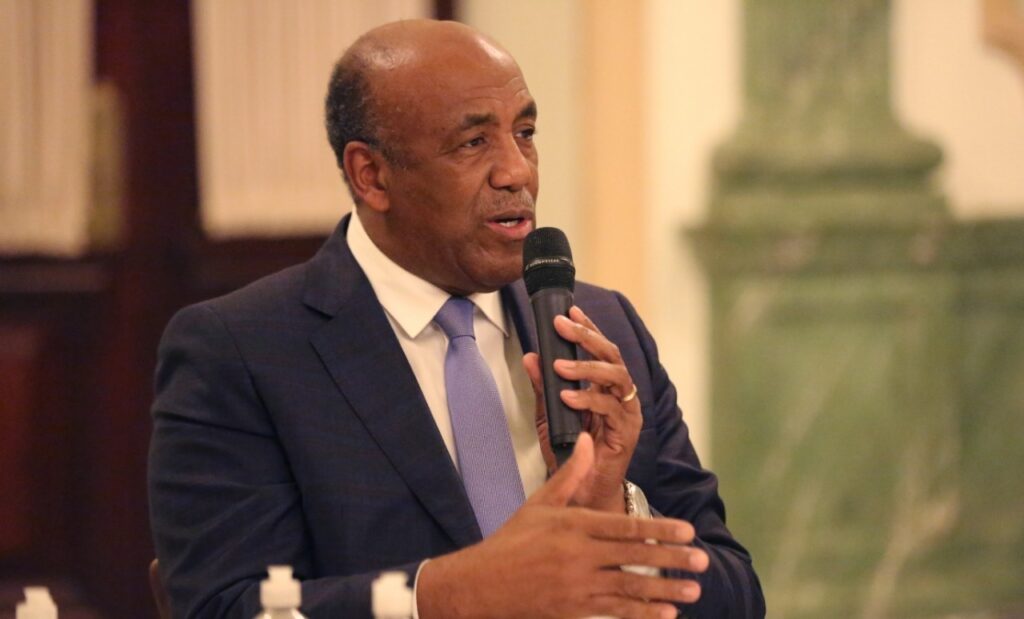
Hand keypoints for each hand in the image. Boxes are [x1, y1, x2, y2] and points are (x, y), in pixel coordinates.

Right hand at [416, 434, 708, 618]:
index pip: (626, 527)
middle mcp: (579, 556)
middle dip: (671, 559)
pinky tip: (665, 615)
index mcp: (575, 526)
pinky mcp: (574, 609)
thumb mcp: (540, 503)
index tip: (687, 532)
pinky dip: (641, 614)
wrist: (482, 584)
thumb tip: (587, 440)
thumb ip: (571, 475)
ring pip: (629, 588)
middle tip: (702, 561)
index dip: (660, 530)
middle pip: (634, 558)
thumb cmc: (512, 540)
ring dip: (663, 590)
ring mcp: (578, 586)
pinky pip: (614, 611)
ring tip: (692, 590)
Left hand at [525, 305, 642, 512]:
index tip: (570, 310)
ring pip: (617, 377)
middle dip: (588, 337)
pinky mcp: (627, 432)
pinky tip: (568, 397)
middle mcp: (621, 395)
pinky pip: (611, 408)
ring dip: (588, 367)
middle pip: (612, 356)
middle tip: (563, 326)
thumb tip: (530, 356)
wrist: (581, 492)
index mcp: (606, 387)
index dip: (588, 328)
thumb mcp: (549, 416)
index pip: (601, 349)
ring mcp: (627, 413)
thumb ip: (542, 387)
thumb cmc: (571, 452)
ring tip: (561, 366)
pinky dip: (589, 399)